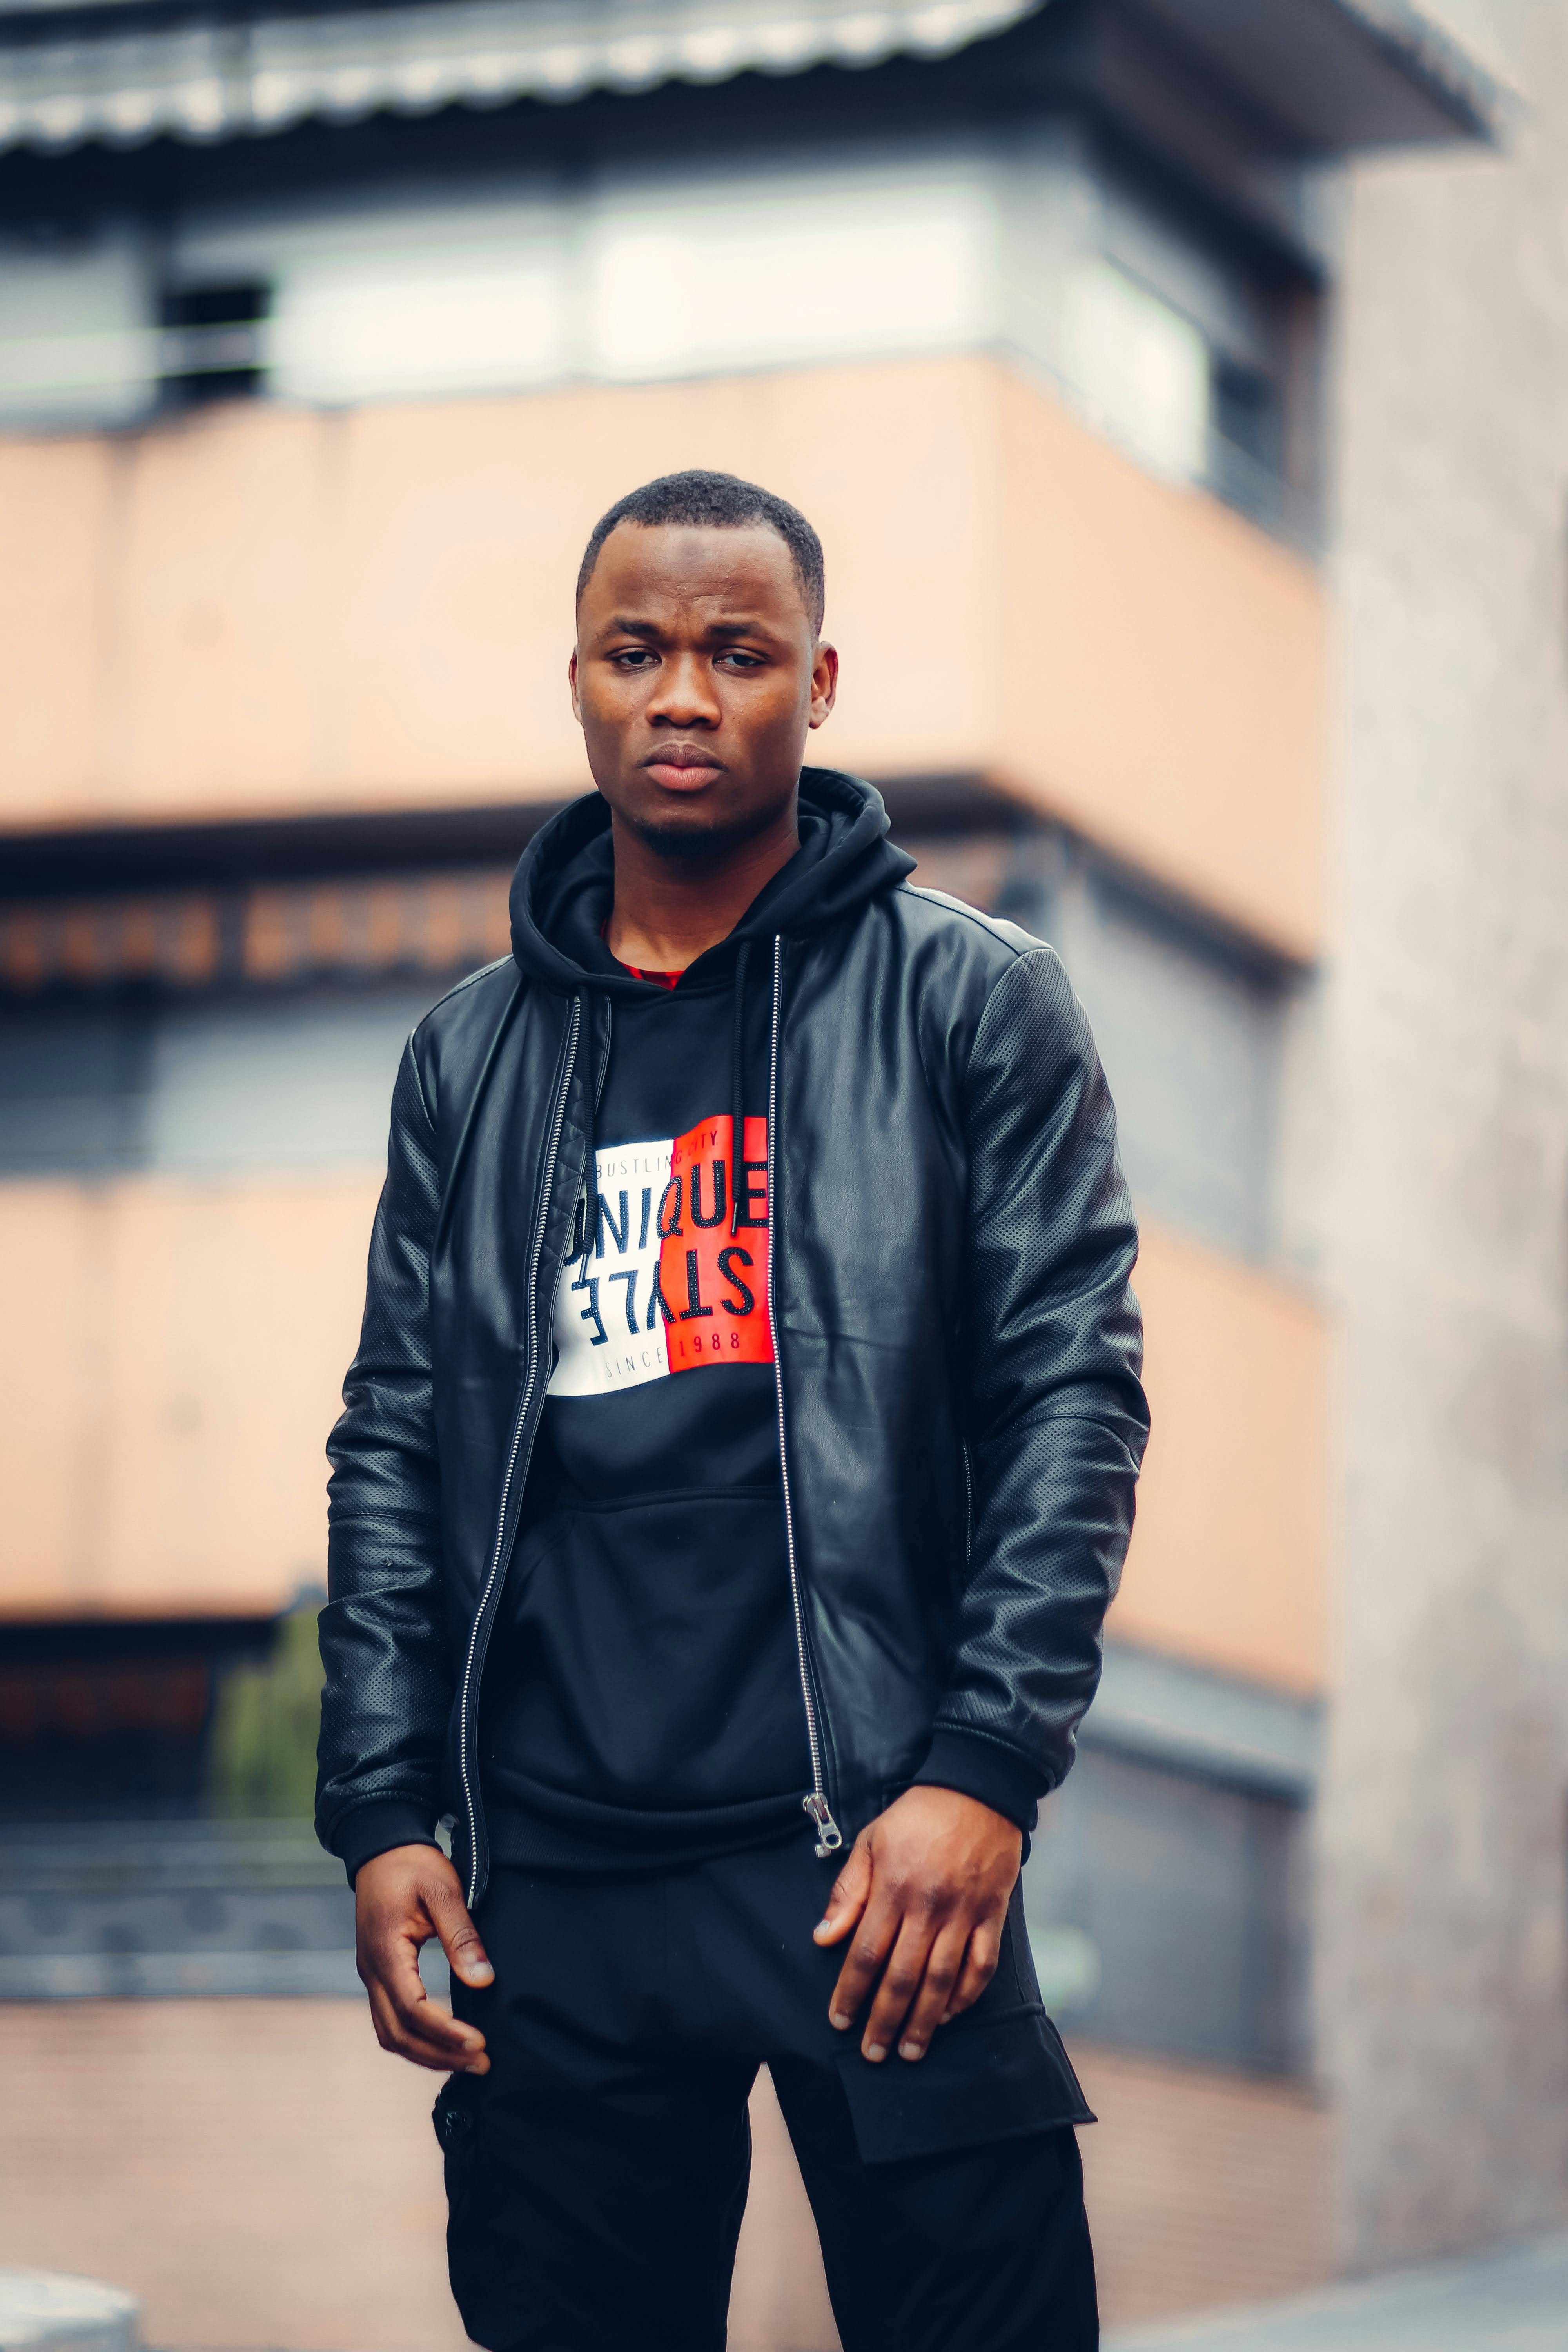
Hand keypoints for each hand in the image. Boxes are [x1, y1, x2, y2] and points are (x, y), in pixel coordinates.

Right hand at [355, 1844, 494, 2073]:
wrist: (383, 1849)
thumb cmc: (413, 1865)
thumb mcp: (443, 1890)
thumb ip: (461, 1936)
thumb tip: (482, 1980)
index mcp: (385, 1952)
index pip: (411, 2009)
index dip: (444, 2032)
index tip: (478, 2043)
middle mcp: (371, 1971)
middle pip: (397, 2033)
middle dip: (438, 2055)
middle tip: (481, 2063)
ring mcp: (372, 1976)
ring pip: (391, 2034)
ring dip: (427, 2054)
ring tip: (468, 2062)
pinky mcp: (380, 1976)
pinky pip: (392, 2021)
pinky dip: (417, 2040)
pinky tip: (445, 2044)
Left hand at [813, 1787, 1022, 2064]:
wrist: (976, 1788)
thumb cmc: (916, 1816)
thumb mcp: (871, 1842)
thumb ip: (848, 1892)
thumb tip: (824, 1937)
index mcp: (893, 1888)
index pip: (866, 1953)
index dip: (850, 1992)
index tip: (839, 2021)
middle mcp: (928, 1906)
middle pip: (902, 1977)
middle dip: (884, 2021)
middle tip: (873, 2052)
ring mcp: (964, 1913)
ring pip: (941, 1980)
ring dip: (923, 2021)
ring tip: (910, 2050)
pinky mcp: (992, 1914)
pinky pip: (981, 1966)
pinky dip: (966, 1996)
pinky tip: (949, 2014)